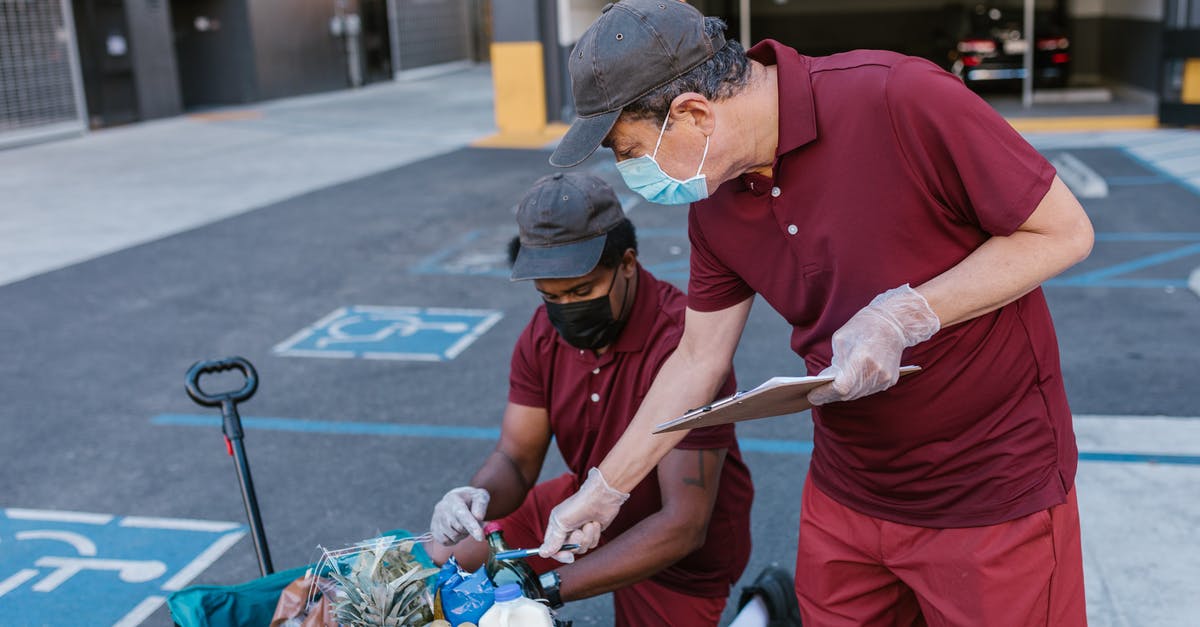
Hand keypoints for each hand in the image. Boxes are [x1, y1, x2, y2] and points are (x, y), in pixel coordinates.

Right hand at [430, 486, 489, 544]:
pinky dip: (454, 540)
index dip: (472, 527)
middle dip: (469, 529)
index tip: (480, 537)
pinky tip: (455, 530)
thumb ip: (481, 506)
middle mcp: (442, 508)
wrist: (454, 499)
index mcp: (455, 499)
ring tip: (463, 524)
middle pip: (460, 529)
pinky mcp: (433, 529)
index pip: (463, 515)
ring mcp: (436, 519)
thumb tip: (478, 518)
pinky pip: (446, 542)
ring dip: (462, 535)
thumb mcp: (480, 496)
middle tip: (472, 522)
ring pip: (454, 537)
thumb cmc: (470, 499)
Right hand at [537, 467, 629, 562]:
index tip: (568, 556)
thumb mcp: (561, 523)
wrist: (601, 497)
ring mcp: (580, 531)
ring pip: (582, 548)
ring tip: (589, 524)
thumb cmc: (579, 505)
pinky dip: (594, 535)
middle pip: (568, 550)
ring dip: (587, 537)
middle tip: (579, 531)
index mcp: (556, 526)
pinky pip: (592, 544)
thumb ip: (553, 541)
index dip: (559, 554)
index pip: (552, 547)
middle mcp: (567, 530)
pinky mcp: (592, 532)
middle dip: (576, 543)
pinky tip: (595, 523)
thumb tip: (542, 553)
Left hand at [808, 284, 938, 404]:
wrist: (893, 323)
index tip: (812, 396)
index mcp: (861, 359)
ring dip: (843, 394)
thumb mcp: (840, 340)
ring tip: (828, 392)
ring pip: (858, 394)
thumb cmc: (864, 327)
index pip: (840, 388)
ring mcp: (885, 378)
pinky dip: (856, 389)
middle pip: (849, 394)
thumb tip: (827, 380)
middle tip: (816, 395)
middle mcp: (875, 371)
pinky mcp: (890, 380)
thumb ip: (834, 363)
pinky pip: (869, 390)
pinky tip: (847, 385)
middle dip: (830, 395)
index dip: (824, 394)